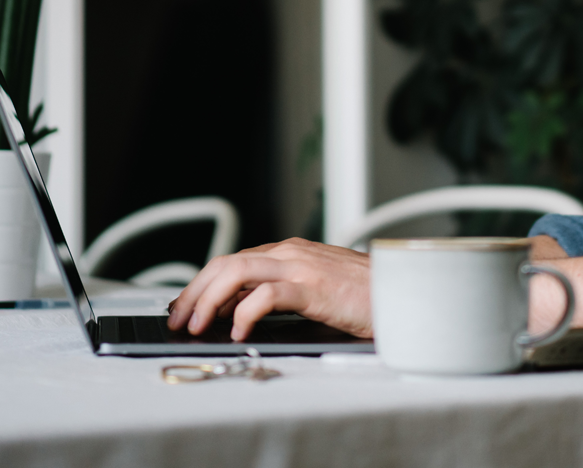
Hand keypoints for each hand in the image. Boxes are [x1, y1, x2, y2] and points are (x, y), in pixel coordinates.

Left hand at [166, 238, 371, 341]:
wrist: (404, 290)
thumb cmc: (366, 295)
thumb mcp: (317, 290)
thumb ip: (284, 292)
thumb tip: (242, 313)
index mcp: (291, 252)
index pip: (232, 261)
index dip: (201, 284)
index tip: (183, 307)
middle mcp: (291, 253)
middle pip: (226, 262)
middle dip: (194, 291)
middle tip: (179, 320)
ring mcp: (302, 267)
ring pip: (238, 271)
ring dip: (209, 299)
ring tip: (196, 325)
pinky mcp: (314, 287)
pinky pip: (268, 294)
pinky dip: (244, 312)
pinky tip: (238, 331)